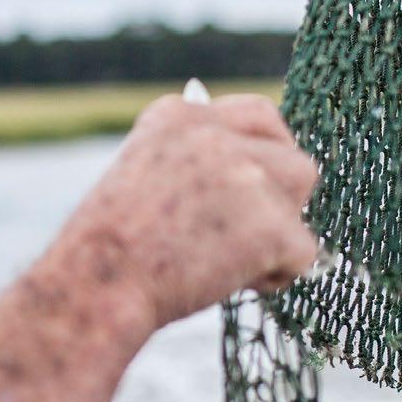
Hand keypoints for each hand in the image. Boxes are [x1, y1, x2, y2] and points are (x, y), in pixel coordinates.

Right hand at [54, 93, 318, 334]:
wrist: (97, 286)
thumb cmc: (109, 250)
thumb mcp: (142, 180)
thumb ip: (191, 165)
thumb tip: (249, 172)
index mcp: (178, 117)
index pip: (256, 115)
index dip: (266, 152)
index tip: (256, 186)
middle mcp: (215, 134)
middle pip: (289, 152)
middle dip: (282, 192)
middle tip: (252, 233)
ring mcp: (246, 175)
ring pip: (301, 188)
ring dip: (282, 226)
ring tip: (236, 261)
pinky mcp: (270, 224)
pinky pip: (304, 251)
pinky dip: (277, 275)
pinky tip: (235, 285)